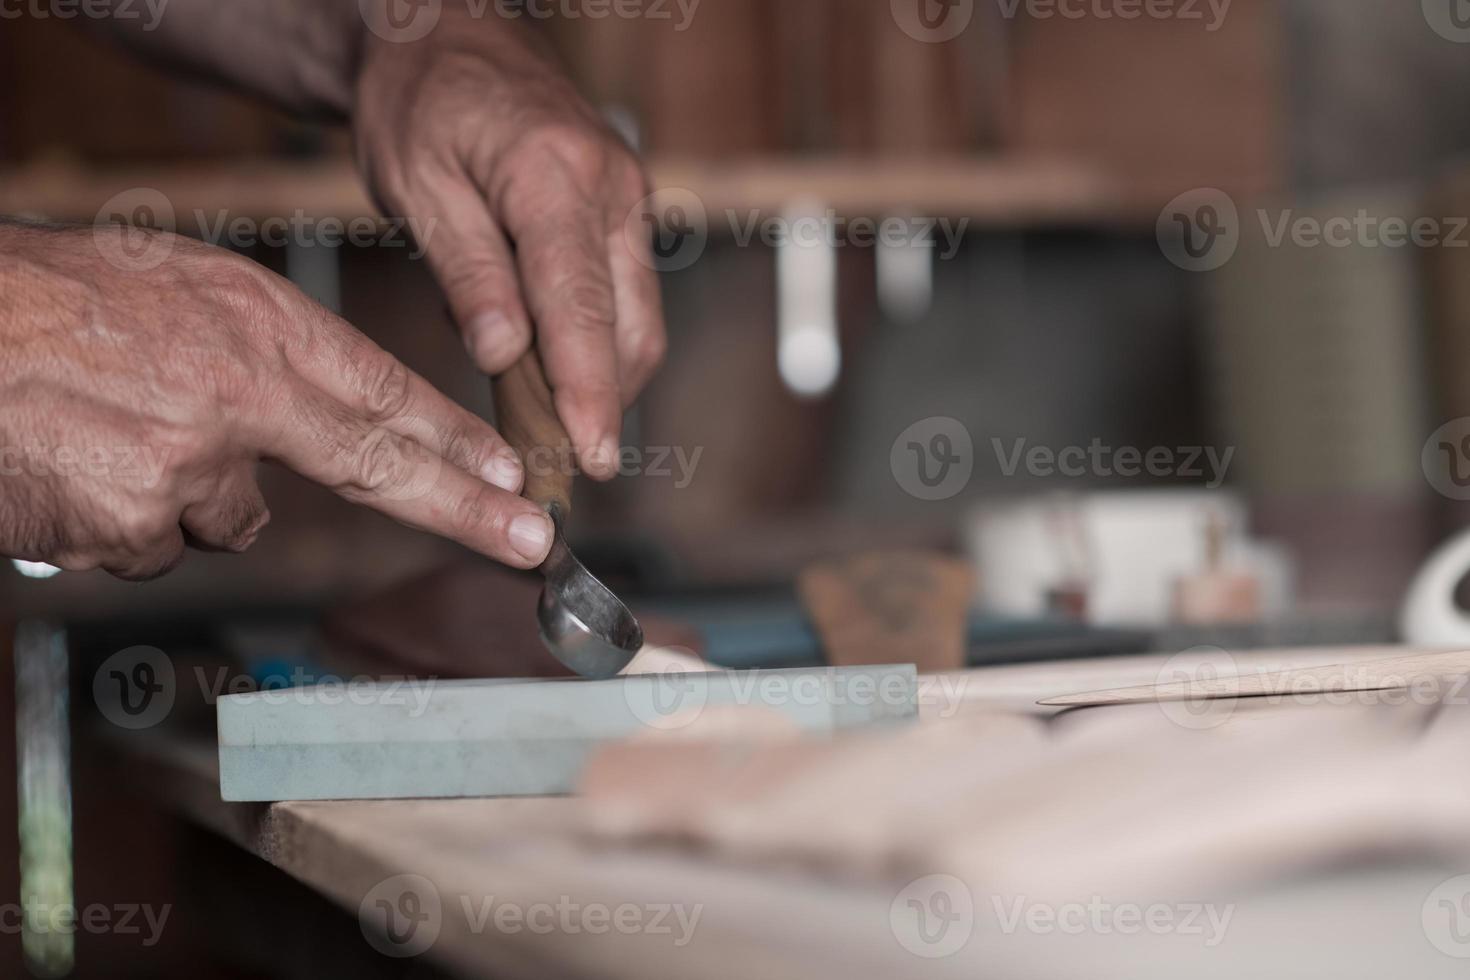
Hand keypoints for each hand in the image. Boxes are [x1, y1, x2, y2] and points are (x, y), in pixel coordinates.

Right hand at [0, 223, 554, 579]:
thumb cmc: (48, 304)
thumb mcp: (173, 290)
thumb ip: (253, 354)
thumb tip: (295, 431)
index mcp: (254, 322)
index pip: (385, 389)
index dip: (456, 438)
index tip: (514, 474)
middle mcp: (240, 393)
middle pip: (377, 465)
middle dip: (464, 509)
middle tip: (531, 541)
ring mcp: (189, 466)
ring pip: (228, 518)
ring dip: (185, 496)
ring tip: (108, 436)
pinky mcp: (133, 525)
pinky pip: (154, 544)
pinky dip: (121, 522)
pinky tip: (73, 470)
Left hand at [352, 11, 666, 478]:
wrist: (450, 37)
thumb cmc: (421, 103)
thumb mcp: (418, 184)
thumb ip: (466, 271)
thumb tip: (501, 354)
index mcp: (556, 177)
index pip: (580, 307)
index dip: (589, 392)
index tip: (590, 458)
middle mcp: (613, 189)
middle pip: (630, 326)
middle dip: (602, 403)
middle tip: (554, 465)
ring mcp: (629, 199)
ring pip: (638, 319)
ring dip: (601, 380)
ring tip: (544, 425)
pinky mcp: (626, 213)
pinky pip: (624, 296)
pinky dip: (594, 344)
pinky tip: (546, 364)